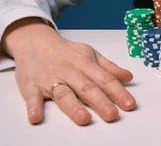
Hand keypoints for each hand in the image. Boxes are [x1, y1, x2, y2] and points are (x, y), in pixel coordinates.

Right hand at [0, 18, 135, 124]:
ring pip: (63, 93)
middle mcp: (70, 71)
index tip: (129, 104)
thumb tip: (128, 77)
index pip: (105, 79)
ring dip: (73, 106)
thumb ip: (109, 68)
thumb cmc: (66, 52)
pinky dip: (33, 107)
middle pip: (87, 88)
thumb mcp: (90, 54)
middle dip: (100, 102)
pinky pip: (32, 97)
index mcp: (86, 63)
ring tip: (84, 118)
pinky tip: (36, 117)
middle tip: (112, 115)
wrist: (35, 42)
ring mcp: (50, 79)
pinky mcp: (31, 86)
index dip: (118, 92)